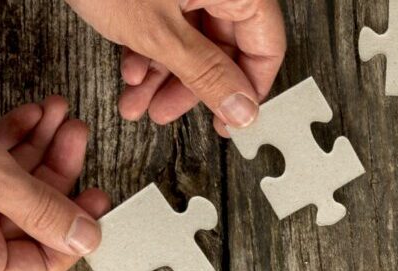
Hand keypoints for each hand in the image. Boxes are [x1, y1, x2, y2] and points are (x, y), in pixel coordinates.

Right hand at [0, 71, 109, 270]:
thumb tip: (85, 238)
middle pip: (27, 221)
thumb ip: (47, 211)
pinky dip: (9, 144)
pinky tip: (31, 116)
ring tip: (58, 116)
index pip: (38, 267)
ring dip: (38, 150)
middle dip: (57, 173)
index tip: (96, 203)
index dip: (73, 234)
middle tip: (77, 139)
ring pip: (9, 190)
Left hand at [60, 0, 285, 132]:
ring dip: (164, 77)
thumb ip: (206, 74)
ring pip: (191, 40)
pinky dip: (149, 51)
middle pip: (224, 45)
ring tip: (139, 102)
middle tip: (170, 112)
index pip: (266, 45)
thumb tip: (242, 108)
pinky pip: (167, 24)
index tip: (230, 119)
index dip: (249, 89)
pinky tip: (130, 71)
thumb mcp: (158, 32)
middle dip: (192, 86)